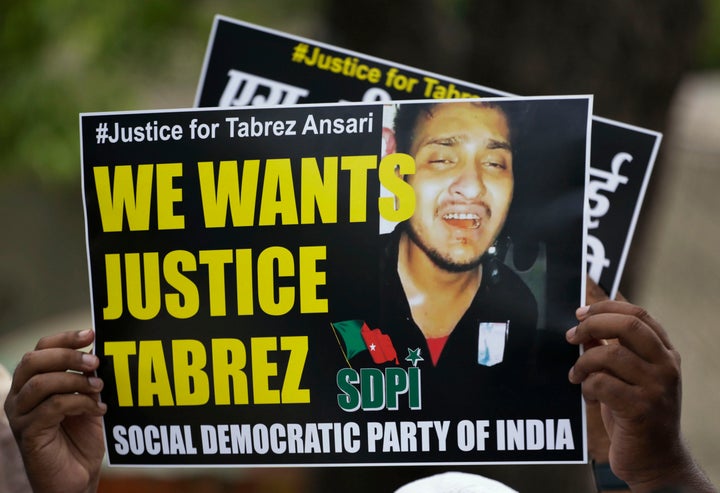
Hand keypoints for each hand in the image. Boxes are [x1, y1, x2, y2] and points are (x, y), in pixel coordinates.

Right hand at [4, 329, 106, 492]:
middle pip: (34, 360)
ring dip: (75, 381)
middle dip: (68, 356)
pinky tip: (98, 409)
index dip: (65, 338)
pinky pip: (51, 408)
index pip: (41, 348)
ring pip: (41, 383)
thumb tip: (97, 351)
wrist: (78, 475)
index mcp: (33, 381)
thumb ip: (88, 376)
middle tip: (95, 361)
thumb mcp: (89, 398)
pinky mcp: (28, 433)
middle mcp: (20, 395)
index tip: (91, 333)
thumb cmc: (82, 436)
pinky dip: (79, 403)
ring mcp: (21, 415)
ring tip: (99, 387)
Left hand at [567, 300, 714, 491]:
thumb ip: (612, 352)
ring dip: (583, 362)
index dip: (606, 308)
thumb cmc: (637, 415)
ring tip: (576, 375)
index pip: (639, 314)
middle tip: (571, 336)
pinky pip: (602, 383)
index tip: (580, 313)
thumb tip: (585, 329)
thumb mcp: (629, 378)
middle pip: (627, 325)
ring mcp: (657, 388)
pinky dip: (587, 386)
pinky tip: (588, 395)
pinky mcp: (641, 410)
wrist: (656, 460)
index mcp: (665, 354)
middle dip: (592, 325)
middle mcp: (666, 367)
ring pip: (610, 355)